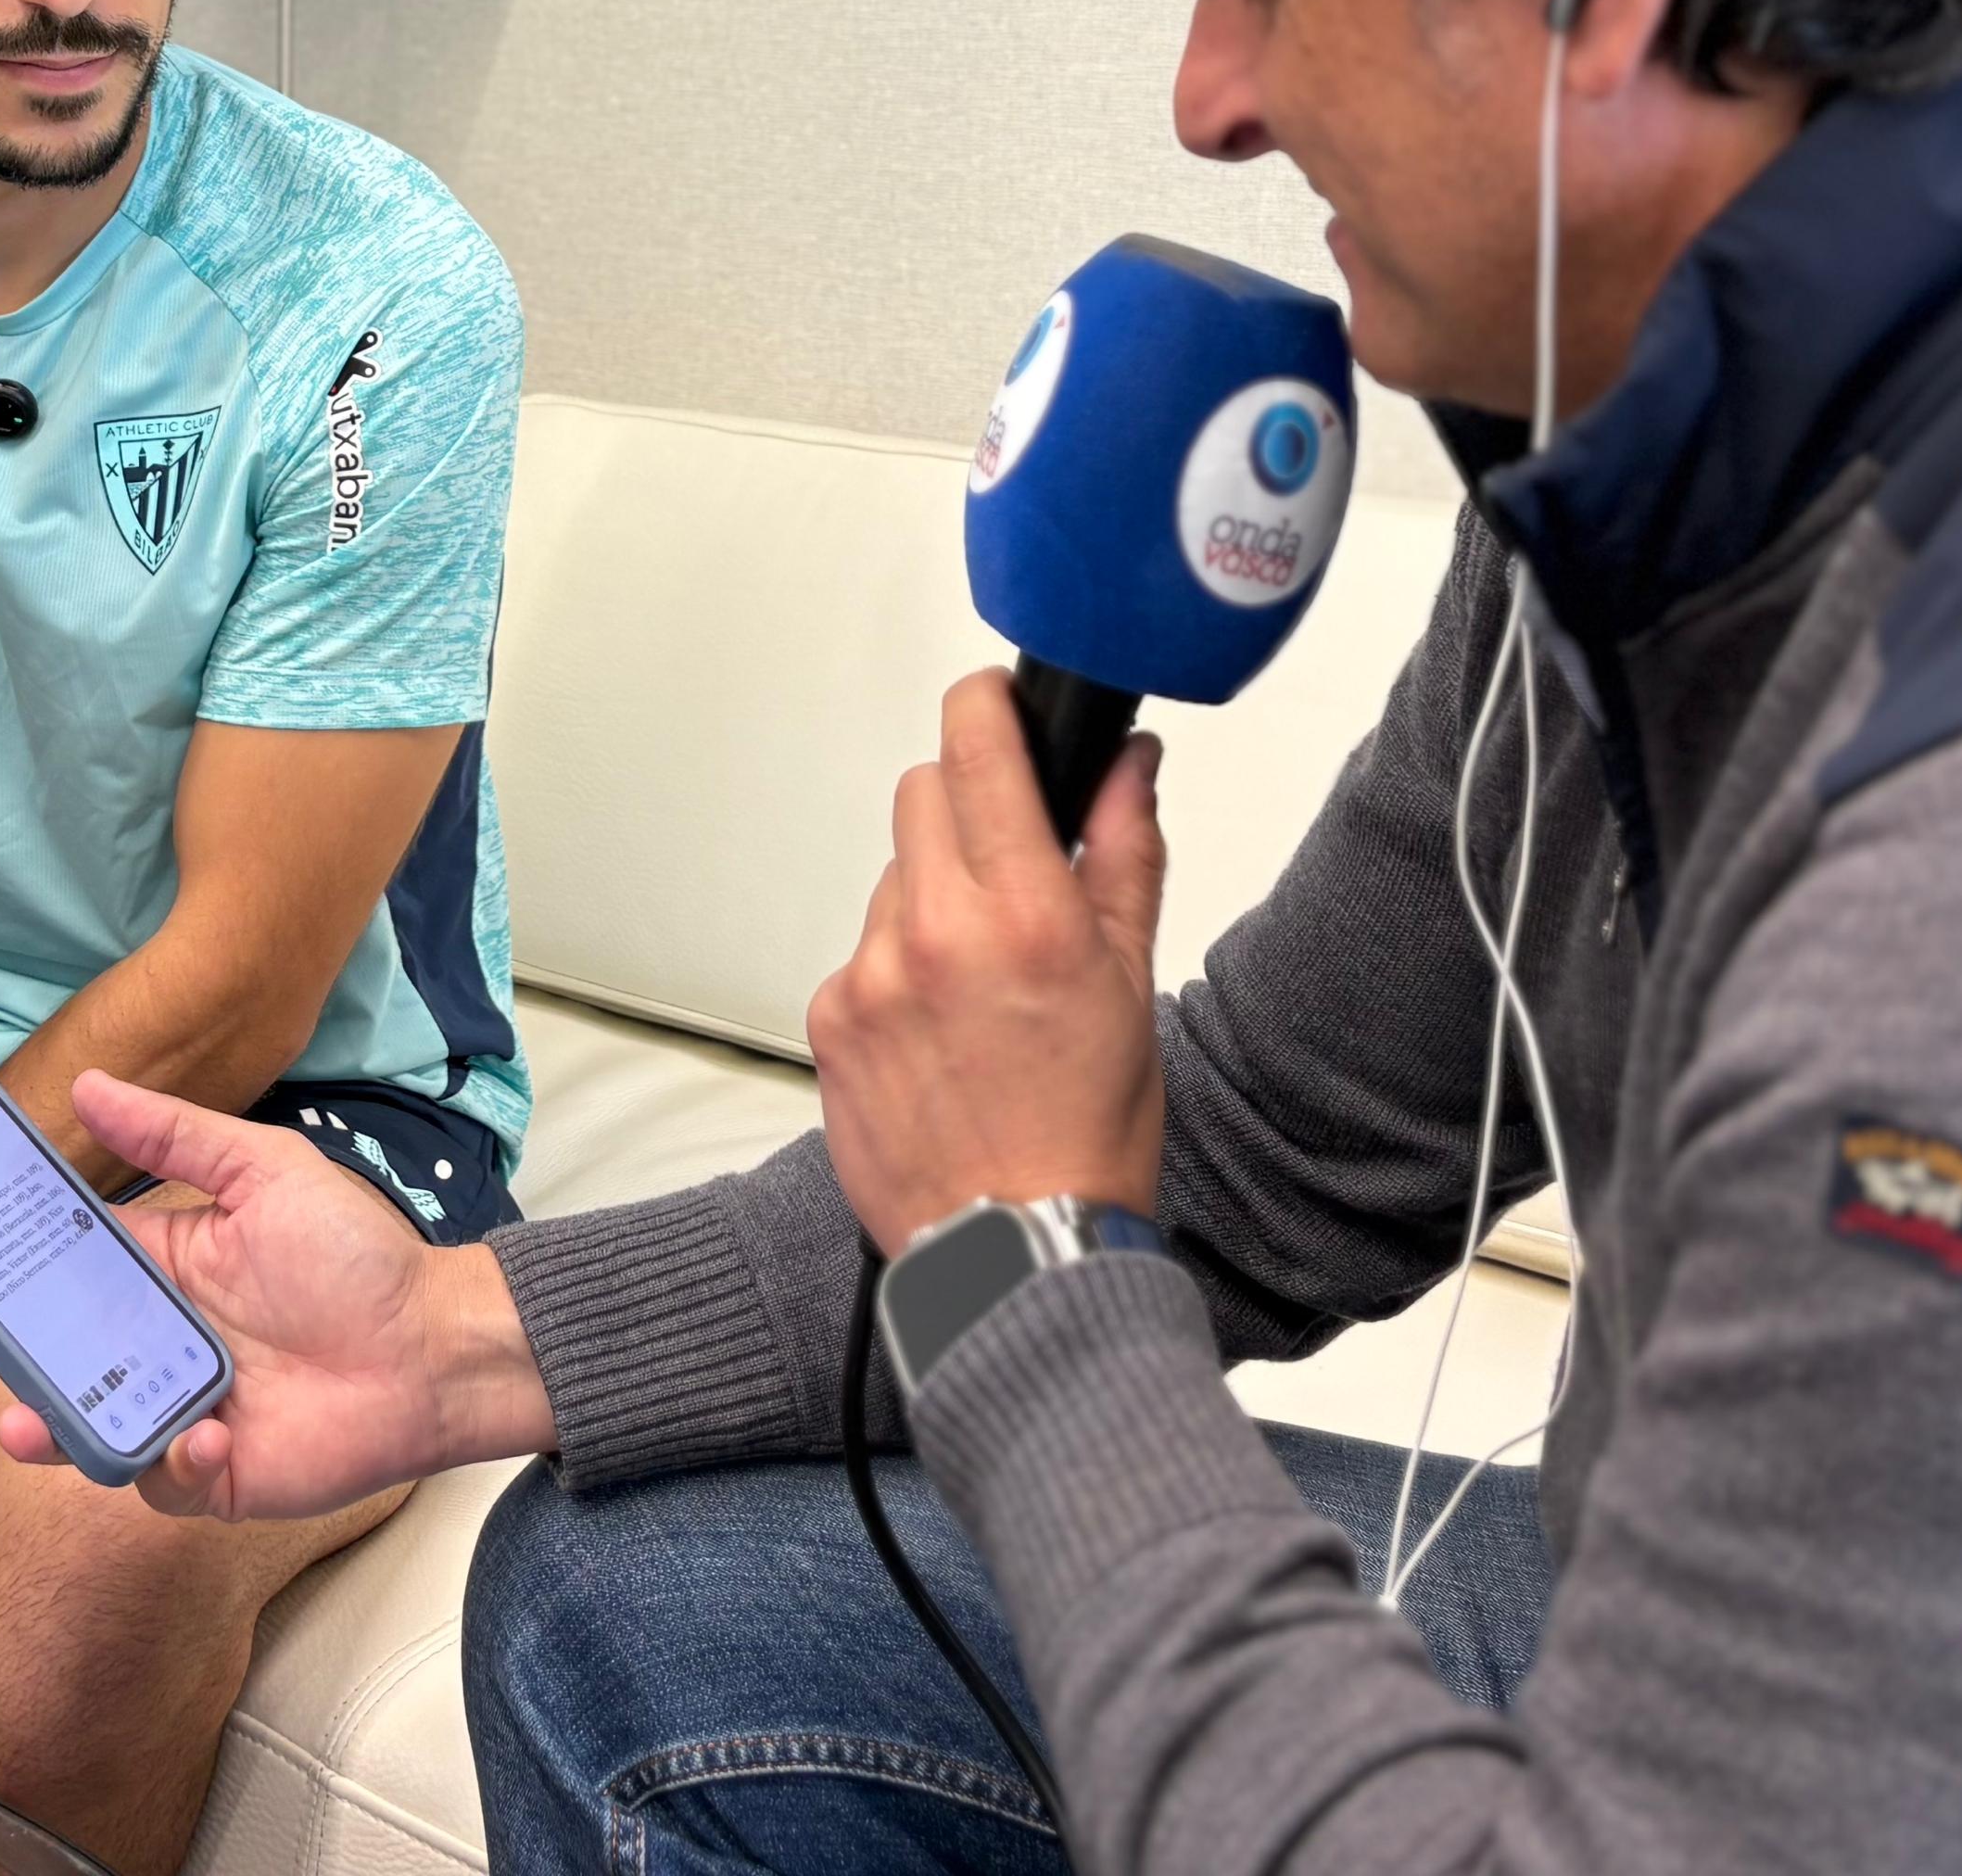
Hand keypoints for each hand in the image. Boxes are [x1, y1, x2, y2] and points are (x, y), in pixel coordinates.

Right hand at [0, 1070, 551, 1520]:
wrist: (436, 1350)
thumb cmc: (358, 1257)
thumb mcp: (266, 1173)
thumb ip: (176, 1135)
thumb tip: (87, 1082)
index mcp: (165, 1269)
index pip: (67, 1265)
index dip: (7, 1263)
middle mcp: (161, 1341)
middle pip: (60, 1347)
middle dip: (1, 1346)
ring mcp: (182, 1409)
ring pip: (91, 1422)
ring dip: (53, 1424)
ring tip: (27, 1423)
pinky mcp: (216, 1473)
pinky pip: (164, 1475)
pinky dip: (172, 1459)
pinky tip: (211, 1432)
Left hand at [806, 671, 1166, 1255]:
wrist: (1017, 1254)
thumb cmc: (1086, 1133)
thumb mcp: (1132, 981)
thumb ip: (1123, 853)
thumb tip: (1126, 768)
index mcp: (1024, 911)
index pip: (974, 743)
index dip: (985, 707)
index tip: (997, 707)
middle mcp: (935, 931)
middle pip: (923, 796)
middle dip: (968, 812)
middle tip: (1010, 876)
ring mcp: (870, 976)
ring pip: (893, 879)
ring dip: (931, 900)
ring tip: (979, 984)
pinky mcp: (829, 1020)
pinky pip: (861, 955)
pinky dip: (895, 971)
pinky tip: (938, 1031)